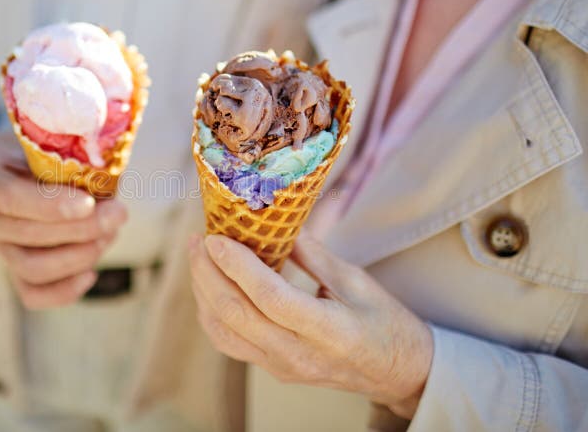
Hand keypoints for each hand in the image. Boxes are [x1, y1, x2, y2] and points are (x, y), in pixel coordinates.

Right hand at [0, 133, 127, 308]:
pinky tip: (91, 272)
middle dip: (83, 228)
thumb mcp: (23, 140)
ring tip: (110, 234)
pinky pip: (32, 293)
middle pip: (31, 235)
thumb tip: (108, 169)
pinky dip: (64, 290)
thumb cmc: (8, 154)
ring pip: (33, 268)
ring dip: (80, 255)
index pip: (11, 198)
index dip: (52, 204)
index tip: (89, 203)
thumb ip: (56, 155)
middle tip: (118, 213)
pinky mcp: (9, 268)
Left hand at [188, 233, 432, 418]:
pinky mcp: (273, 369)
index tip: (216, 237)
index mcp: (329, 331)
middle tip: (196, 240)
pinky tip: (209, 287)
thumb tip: (275, 221)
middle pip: (236, 314)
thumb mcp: (357, 281)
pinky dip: (211, 313)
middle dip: (207, 274)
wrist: (398, 373)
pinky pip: (229, 343)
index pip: (271, 298)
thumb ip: (313, 254)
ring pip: (224, 332)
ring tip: (198, 258)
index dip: (237, 266)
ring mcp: (282, 366)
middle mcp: (298, 354)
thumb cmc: (385, 323)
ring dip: (203, 292)